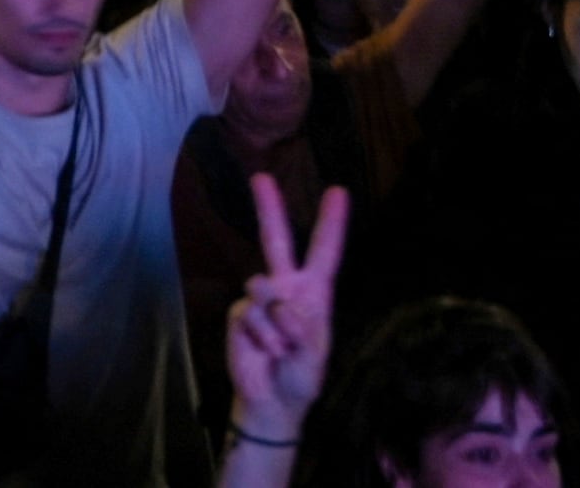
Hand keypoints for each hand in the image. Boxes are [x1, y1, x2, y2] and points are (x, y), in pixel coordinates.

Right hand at [221, 173, 347, 444]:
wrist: (271, 402)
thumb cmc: (301, 377)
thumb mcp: (314, 357)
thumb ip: (302, 330)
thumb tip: (279, 304)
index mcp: (314, 294)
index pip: (325, 254)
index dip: (332, 223)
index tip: (339, 191)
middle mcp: (286, 288)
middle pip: (276, 241)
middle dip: (269, 208)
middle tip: (260, 177)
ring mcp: (260, 299)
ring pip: (261, 286)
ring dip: (274, 324)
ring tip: (281, 349)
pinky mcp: (240, 313)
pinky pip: (248, 314)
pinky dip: (260, 336)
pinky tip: (265, 351)